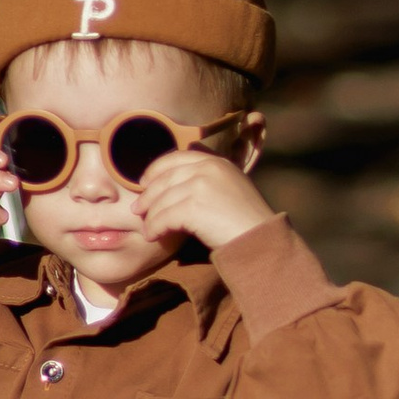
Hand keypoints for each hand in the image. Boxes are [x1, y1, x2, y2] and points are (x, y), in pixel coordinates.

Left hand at [136, 144, 273, 251]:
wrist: (261, 240)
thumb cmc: (246, 222)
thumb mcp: (231, 189)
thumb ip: (208, 181)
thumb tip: (176, 186)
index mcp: (217, 161)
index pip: (176, 158)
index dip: (156, 170)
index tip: (145, 183)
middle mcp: (208, 168)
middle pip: (164, 178)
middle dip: (148, 195)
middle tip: (137, 209)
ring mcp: (201, 185)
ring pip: (162, 199)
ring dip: (151, 216)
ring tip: (147, 228)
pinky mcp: (194, 207)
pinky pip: (164, 217)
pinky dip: (155, 227)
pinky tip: (153, 236)